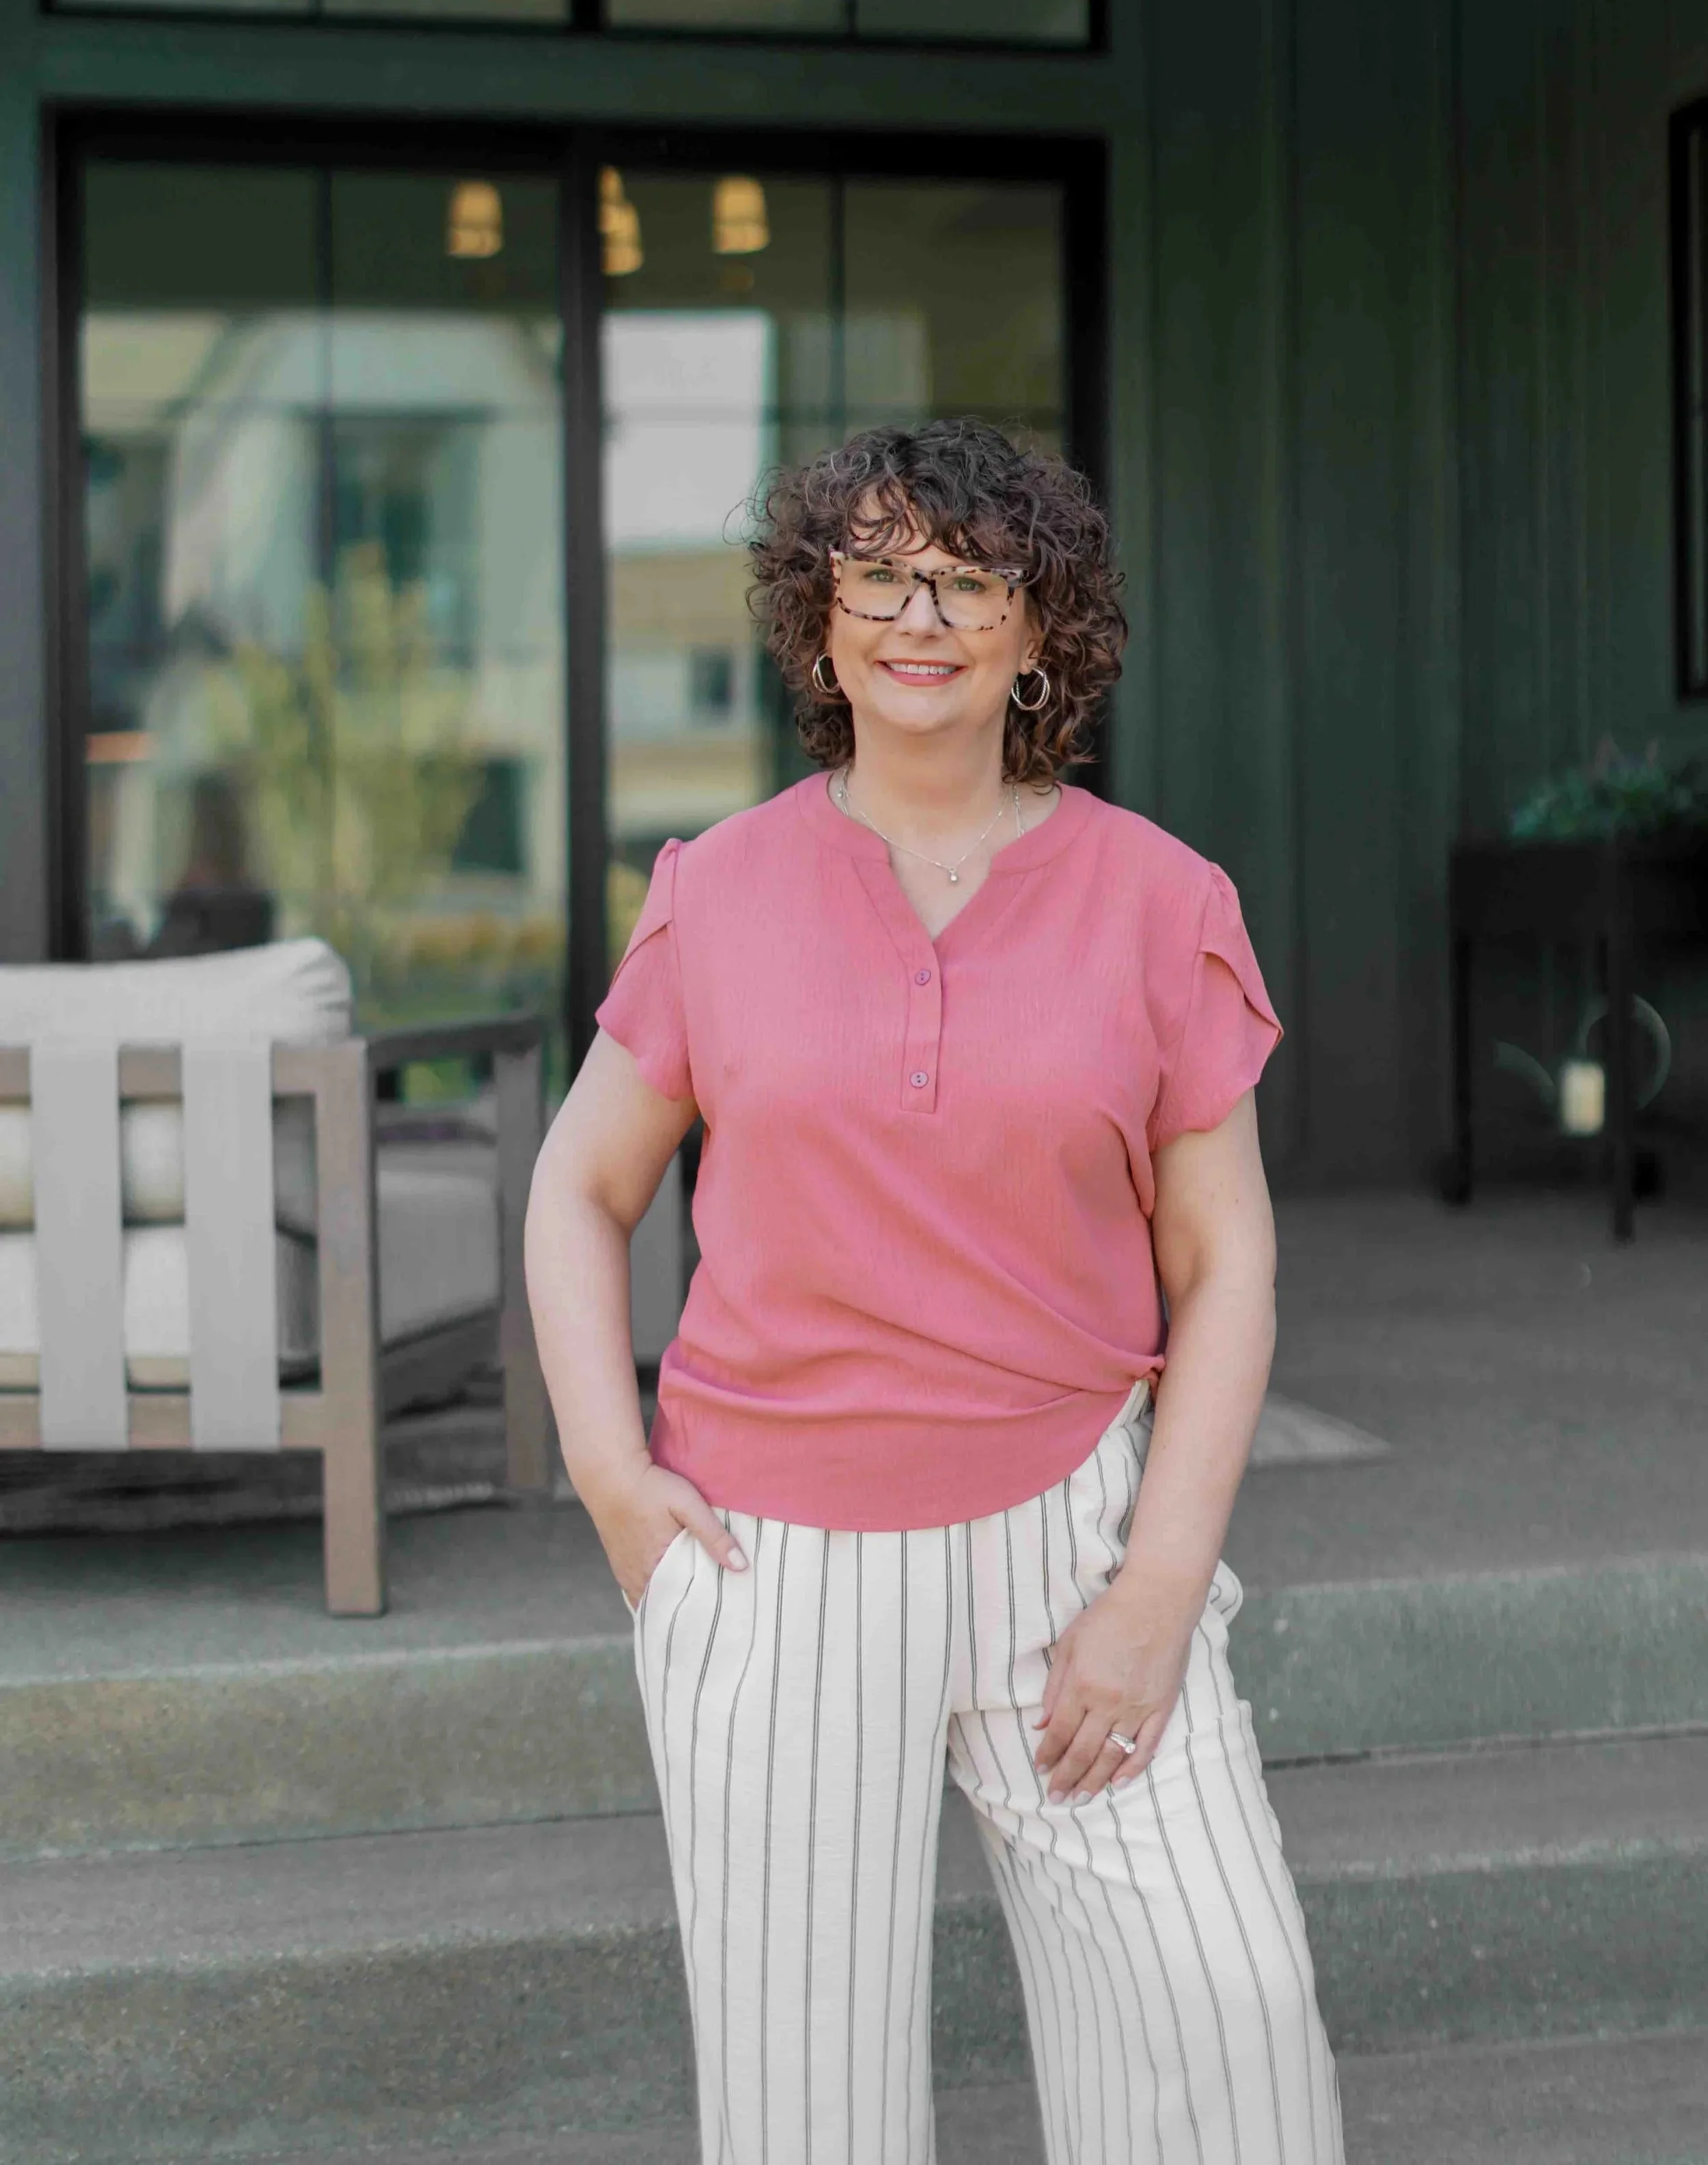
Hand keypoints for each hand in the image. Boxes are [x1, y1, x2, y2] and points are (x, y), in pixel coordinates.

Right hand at [589, 1460, 746, 1609]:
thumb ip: (714, 1536)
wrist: (610, 1475)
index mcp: (655, 1569)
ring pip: (650, 1599)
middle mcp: (636, 1578)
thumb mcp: (688, 1506)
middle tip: (709, 1605)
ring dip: (669, 1599)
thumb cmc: (650, 1488)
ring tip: (692, 1596)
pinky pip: (637, 1590)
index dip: (699, 1607)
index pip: (681, 1605)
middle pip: (665, 1605)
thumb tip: (740, 1566)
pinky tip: (669, 1584)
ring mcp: (624, 1573)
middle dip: (685, 1606)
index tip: (718, 1607)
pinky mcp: (619, 1565)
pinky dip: (654, 1591)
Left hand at [1031, 1579, 1194, 1802]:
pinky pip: (1146, 1748)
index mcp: (1082, 1685)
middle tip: (1056, 1798)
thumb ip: (1055, 1686)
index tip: (1040, 1770)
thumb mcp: (1070, 1643)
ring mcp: (1137, 1709)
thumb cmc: (1109, 1616)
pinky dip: (1132, 1769)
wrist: (1157, 1600)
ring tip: (1080, 1798)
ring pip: (1113, 1757)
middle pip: (1083, 1752)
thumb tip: (1041, 1725)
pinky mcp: (1161, 1708)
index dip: (1048, 1755)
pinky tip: (1118, 1784)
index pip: (1060, 1733)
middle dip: (1066, 1778)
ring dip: (1094, 1781)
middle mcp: (1108, 1703)